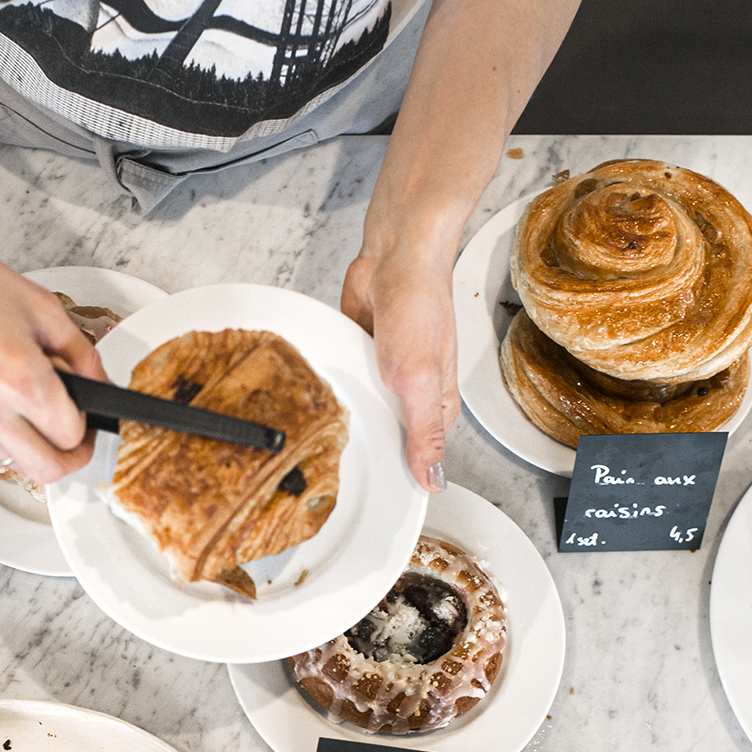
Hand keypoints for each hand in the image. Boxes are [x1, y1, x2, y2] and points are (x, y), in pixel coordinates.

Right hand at [0, 189, 103, 485]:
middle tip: (74, 440)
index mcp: (21, 380)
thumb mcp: (41, 306)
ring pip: (10, 460)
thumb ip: (80, 351)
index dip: (89, 430)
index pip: (72, 437)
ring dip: (29, 446)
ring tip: (32, 411)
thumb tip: (96, 379)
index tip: (89, 420)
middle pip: (46, 470)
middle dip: (69, 459)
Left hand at [342, 240, 458, 491]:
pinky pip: (343, 377)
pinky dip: (332, 380)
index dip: (397, 473)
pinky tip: (315, 393)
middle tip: (335, 467)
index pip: (418, 454)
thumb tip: (434, 480)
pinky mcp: (359, 352)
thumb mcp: (420, 381)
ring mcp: (384, 371)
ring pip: (360, 406)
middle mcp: (411, 390)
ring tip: (318, 431)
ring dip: (344, 409)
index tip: (373, 495)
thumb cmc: (420, 306)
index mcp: (436, 404)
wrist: (395, 256)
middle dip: (364, 442)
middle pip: (385, 432)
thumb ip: (424, 433)